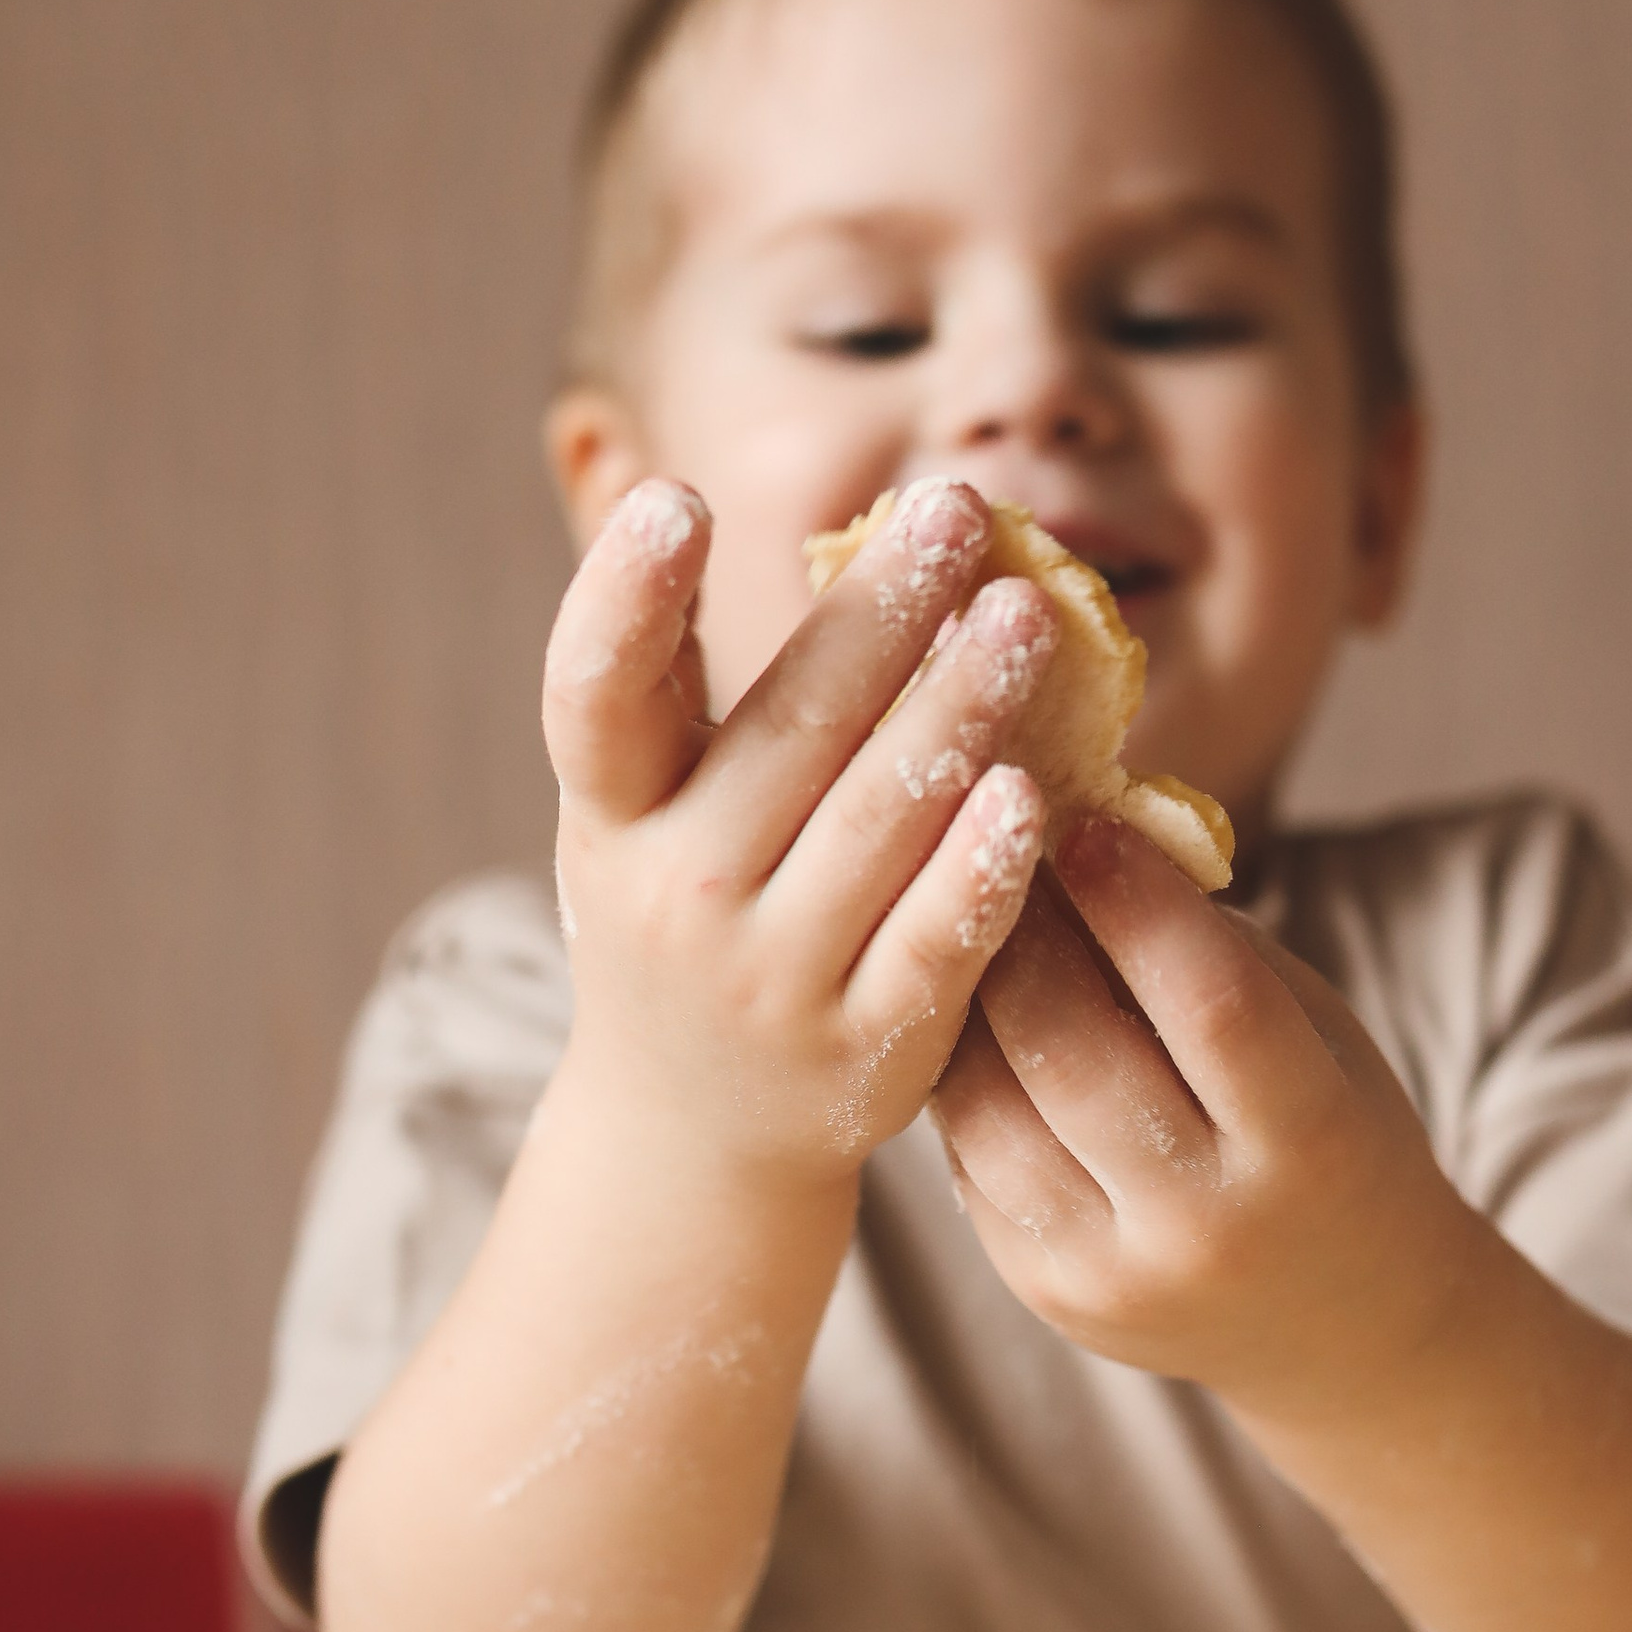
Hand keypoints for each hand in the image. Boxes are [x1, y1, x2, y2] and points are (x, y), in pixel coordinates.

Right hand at [542, 475, 1054, 1186]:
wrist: (693, 1133)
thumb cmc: (682, 909)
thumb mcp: (638, 806)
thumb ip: (663, 677)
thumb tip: (670, 500)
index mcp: (612, 816)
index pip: (595, 697)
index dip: (624, 599)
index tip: (677, 498)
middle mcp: (676, 895)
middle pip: (788, 731)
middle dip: (880, 612)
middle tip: (961, 510)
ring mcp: (770, 979)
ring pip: (877, 823)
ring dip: (959, 708)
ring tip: (1028, 616)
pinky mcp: (863, 1048)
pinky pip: (935, 945)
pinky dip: (982, 872)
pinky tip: (1036, 793)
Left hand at [931, 812, 1471, 1415]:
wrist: (1345, 1325)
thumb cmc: (1335, 1142)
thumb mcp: (1315, 1040)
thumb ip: (1213, 955)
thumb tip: (1081, 835)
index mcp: (1310, 1146)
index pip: (1208, 1001)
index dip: (1136, 900)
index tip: (1087, 820)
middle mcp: (1207, 1226)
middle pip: (1074, 1049)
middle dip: (1025, 932)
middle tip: (998, 849)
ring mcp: (1114, 1274)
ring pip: (991, 1105)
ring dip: (971, 998)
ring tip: (971, 925)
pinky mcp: (1046, 1294)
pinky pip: (971, 1158)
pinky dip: (962, 1074)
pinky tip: (971, 1018)